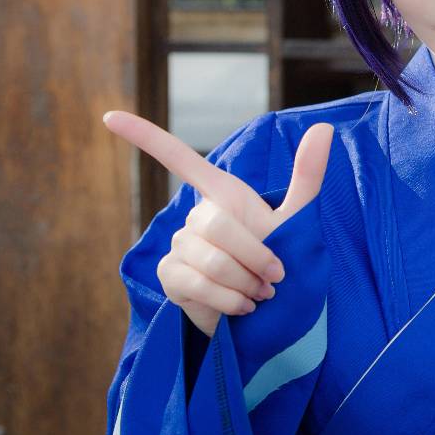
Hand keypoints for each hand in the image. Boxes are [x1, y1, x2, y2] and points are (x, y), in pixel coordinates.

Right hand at [103, 111, 333, 336]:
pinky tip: (242, 308)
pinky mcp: (170, 276)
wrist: (270, 317)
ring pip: (210, 258)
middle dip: (254, 254)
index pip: (178, 159)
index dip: (144, 136)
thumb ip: (307, 176)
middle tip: (276, 278)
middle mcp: (196, 216)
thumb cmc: (280, 264)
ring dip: (245, 281)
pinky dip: (228, 299)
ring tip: (260, 295)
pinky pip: (196, 283)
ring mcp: (179, 246)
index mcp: (223, 194)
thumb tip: (325, 126)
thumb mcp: (298, 220)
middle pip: (216, 224)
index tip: (109, 117)